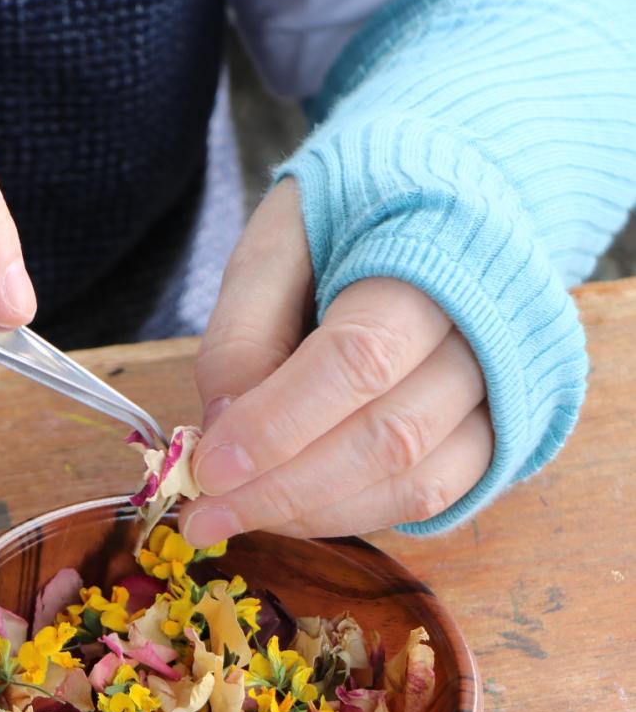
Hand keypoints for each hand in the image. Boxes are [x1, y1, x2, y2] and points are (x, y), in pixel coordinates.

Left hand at [183, 179, 492, 544]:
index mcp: (438, 254)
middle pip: (388, 436)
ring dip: (314, 513)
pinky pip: (433, 497)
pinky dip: (355, 514)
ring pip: (414, 481)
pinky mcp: (503, 432)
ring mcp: (508, 387)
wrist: (452, 195)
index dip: (277, 425)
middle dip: (282, 490)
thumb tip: (222, 434)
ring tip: (235, 515)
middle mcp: (492, 329)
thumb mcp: (278, 240)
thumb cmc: (353, 214)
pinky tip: (292, 508)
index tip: (206, 469)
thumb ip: (245, 330)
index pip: (359, 360)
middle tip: (202, 515)